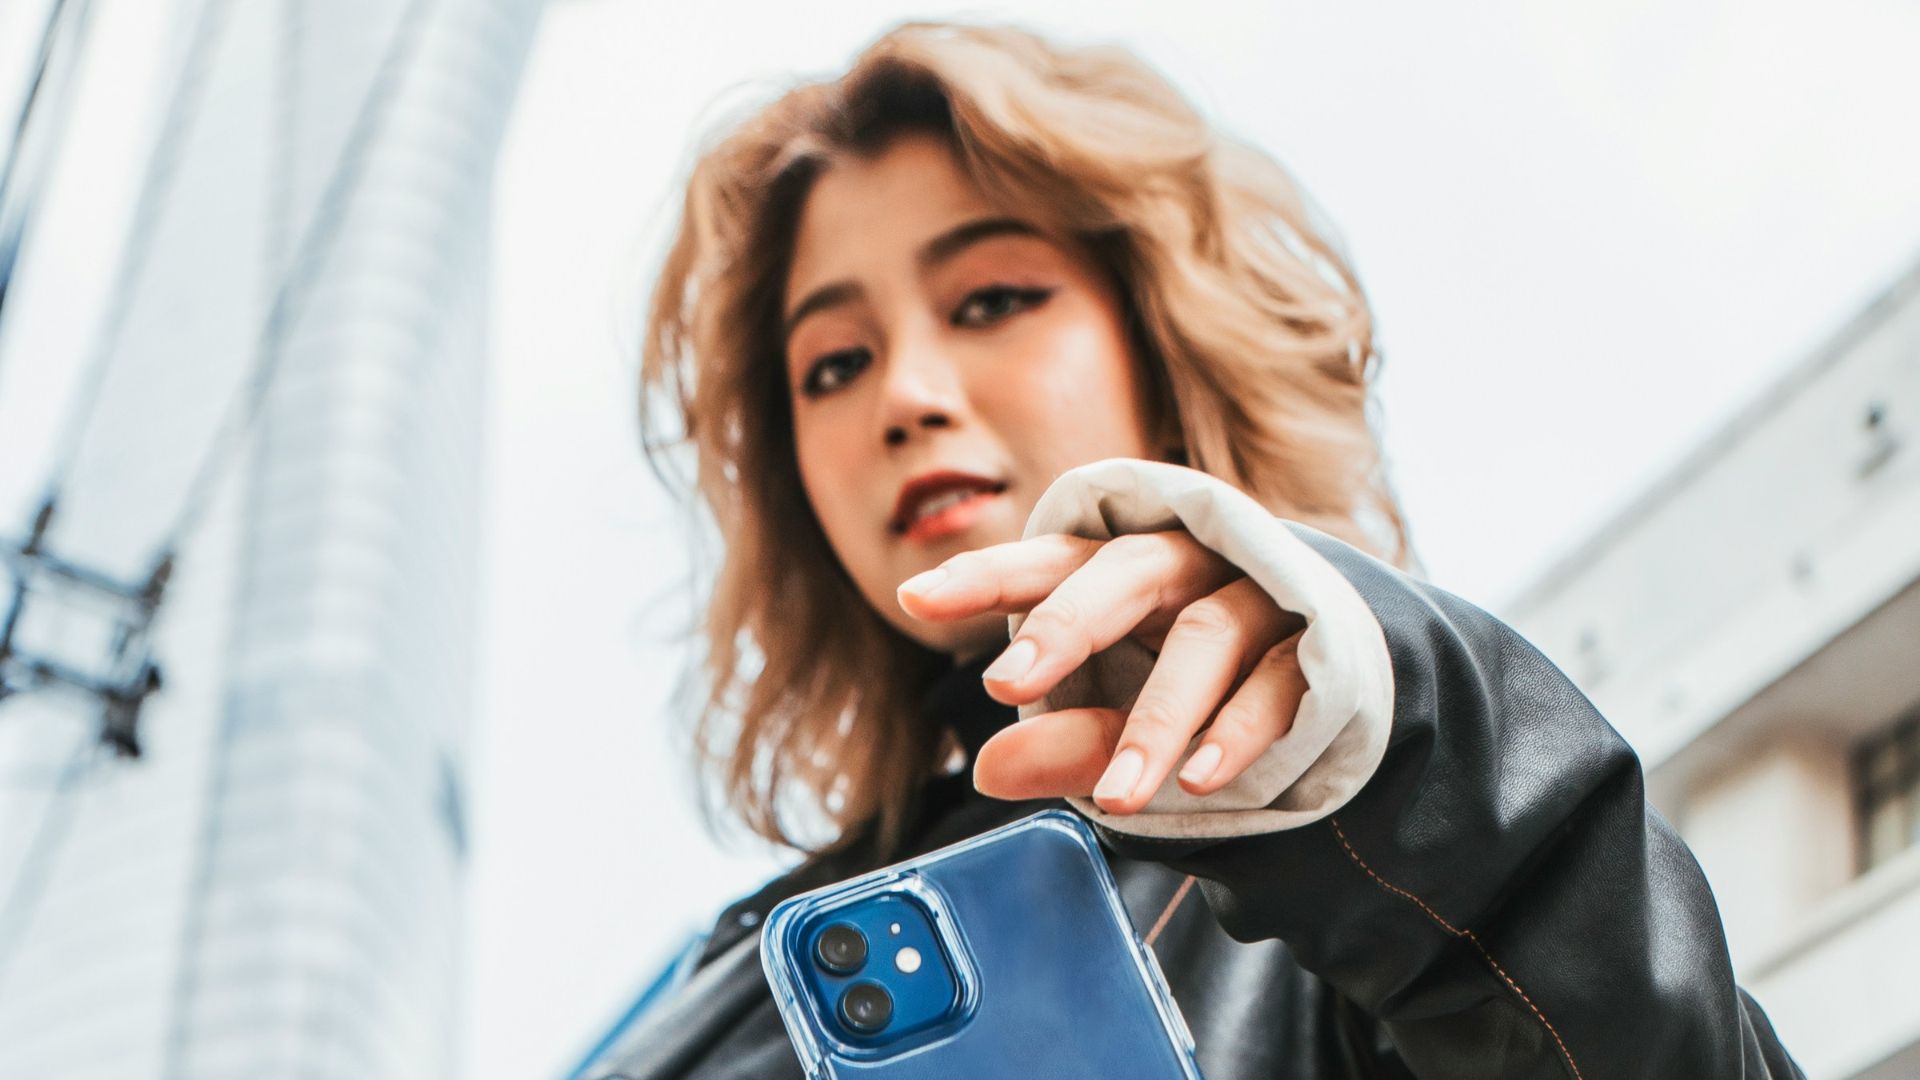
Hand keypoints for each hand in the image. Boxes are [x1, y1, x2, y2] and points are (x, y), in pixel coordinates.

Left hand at [897, 531, 1308, 815]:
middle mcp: (1188, 567)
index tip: (914, 598)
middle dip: (1062, 626)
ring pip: (1207, 635)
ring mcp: (1257, 599)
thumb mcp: (1123, 717)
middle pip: (1123, 572)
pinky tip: (1199, 779)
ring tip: (1120, 798)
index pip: (1048, 561)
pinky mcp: (1316, 646)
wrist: (1336, 675)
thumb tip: (989, 770)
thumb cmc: (1202, 683)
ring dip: (1158, 719)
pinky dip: (1238, 731)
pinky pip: (1279, 681)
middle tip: (1005, 684)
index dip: (984, 575)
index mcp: (1124, 571)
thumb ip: (1065, 740)